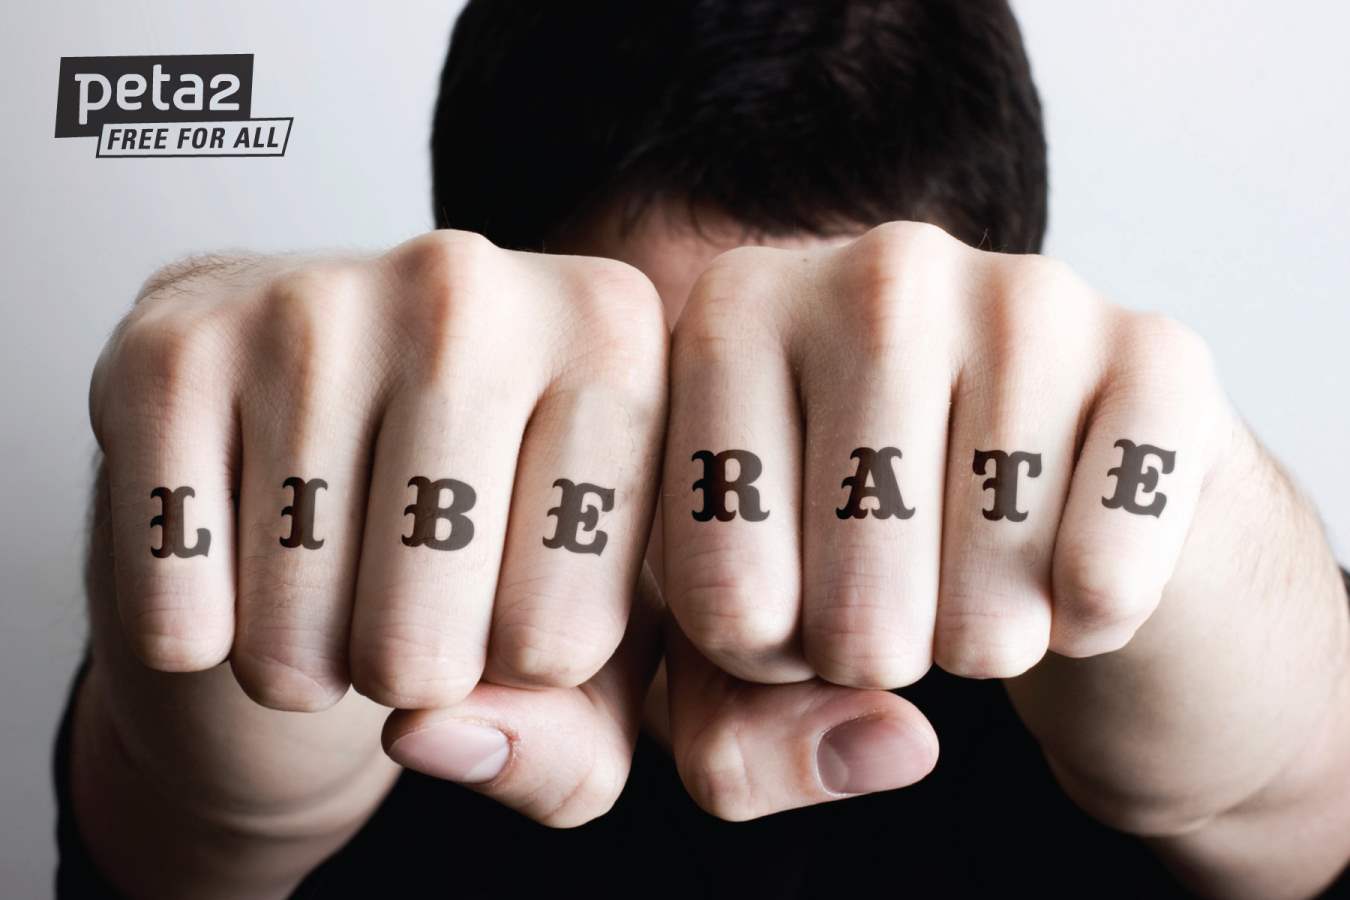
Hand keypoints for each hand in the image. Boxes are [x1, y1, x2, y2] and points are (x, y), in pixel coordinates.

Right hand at [88, 230, 668, 823]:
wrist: (327, 443)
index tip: (518, 598)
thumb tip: (440, 735)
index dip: (529, 673)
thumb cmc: (494, 544)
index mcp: (613, 334)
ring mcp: (310, 302)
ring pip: (299, 635)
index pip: (565, 635)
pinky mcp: (169, 347)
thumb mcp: (587, 661)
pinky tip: (239, 553)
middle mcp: (468, 284)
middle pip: (427, 644)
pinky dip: (199, 630)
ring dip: (308, 664)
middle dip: (412, 678)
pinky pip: (178, 608)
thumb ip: (569, 741)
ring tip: (334, 583)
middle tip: (411, 605)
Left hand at [657, 220, 1232, 817]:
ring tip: (975, 572)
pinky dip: (1091, 619)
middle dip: (877, 659)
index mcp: (731, 316)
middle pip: (852, 616)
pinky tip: (1070, 562)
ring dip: (983, 642)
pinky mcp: (1159, 353)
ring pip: (982, 612)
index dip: (767, 658)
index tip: (794, 602)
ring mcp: (1024, 296)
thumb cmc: (856, 545)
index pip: (722, 600)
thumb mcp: (751, 641)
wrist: (1038, 483)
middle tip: (896, 597)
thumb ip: (732, 741)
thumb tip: (882, 743)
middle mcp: (873, 272)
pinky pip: (1106, 577)